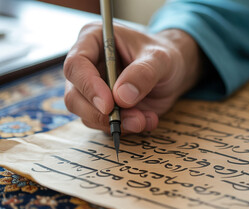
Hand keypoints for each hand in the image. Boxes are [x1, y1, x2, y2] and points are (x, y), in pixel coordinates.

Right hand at [63, 22, 201, 133]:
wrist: (174, 73)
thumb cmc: (164, 56)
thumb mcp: (160, 59)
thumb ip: (143, 73)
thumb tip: (121, 97)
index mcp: (93, 41)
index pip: (76, 65)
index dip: (88, 86)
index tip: (109, 104)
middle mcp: (87, 66)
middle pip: (74, 96)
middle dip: (101, 114)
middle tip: (131, 118)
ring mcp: (92, 91)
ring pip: (88, 116)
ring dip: (117, 123)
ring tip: (145, 118)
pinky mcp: (103, 110)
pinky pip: (104, 126)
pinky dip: (126, 128)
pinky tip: (147, 119)